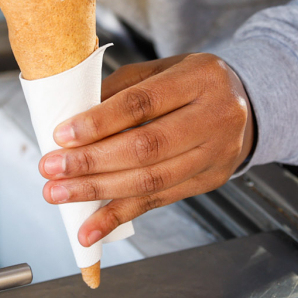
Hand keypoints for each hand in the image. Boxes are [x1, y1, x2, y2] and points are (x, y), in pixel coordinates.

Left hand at [37, 53, 253, 246]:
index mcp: (200, 78)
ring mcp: (216, 153)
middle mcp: (215, 116)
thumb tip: (72, 119)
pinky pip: (159, 201)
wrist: (245, 102)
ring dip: (99, 192)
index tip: (62, 135)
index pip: (142, 103)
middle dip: (92, 162)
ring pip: (151, 180)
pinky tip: (91, 229)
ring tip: (60, 194)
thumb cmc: (192, 82)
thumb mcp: (161, 69)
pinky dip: (120, 216)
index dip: (99, 122)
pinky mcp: (211, 181)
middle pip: (146, 147)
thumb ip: (120, 89)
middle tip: (52, 169)